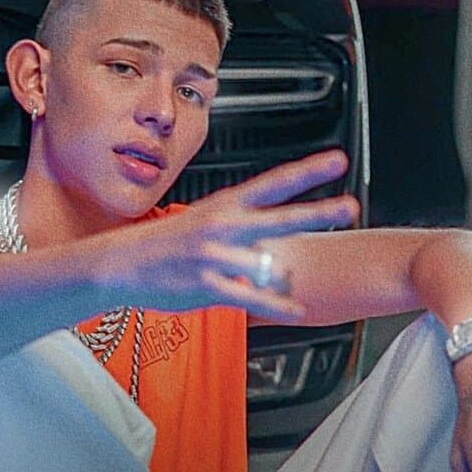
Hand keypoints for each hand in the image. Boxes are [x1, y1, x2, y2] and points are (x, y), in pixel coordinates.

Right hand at [96, 149, 357, 320]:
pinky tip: (297, 309)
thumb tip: (271, 237)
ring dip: (280, 274)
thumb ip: (239, 225)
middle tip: (349, 206)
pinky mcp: (208, 287)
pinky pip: (252, 298)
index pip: (273, 183)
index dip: (307, 171)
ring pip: (266, 264)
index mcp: (224, 206)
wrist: (122, 264)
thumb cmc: (164, 244)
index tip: (337, 161)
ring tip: (285, 278)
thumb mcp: (202, 220)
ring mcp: (215, 257)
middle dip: (318, 212)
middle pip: (280, 217)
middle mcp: (223, 227)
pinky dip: (279, 305)